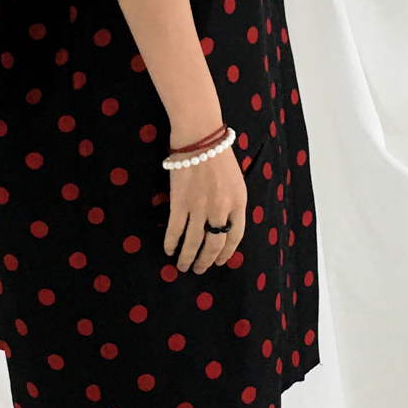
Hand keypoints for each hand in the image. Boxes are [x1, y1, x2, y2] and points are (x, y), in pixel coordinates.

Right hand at [164, 141, 247, 272]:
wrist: (200, 137)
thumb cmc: (220, 155)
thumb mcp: (237, 182)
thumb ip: (233, 204)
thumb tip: (223, 227)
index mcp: (238, 202)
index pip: (236, 236)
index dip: (227, 253)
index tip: (220, 262)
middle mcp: (221, 209)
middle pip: (214, 244)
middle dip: (206, 261)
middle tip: (199, 270)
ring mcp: (199, 207)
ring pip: (194, 242)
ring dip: (187, 257)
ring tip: (183, 266)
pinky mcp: (179, 202)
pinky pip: (175, 229)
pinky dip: (171, 242)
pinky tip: (169, 250)